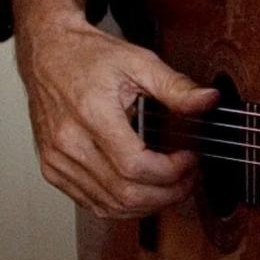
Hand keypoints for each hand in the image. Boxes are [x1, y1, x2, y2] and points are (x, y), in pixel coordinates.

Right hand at [12, 0, 217, 218]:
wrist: (49, 54)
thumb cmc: (91, 55)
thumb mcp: (140, 61)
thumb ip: (175, 85)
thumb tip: (209, 100)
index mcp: (92, 114)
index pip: (134, 164)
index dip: (169, 171)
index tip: (191, 158)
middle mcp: (69, 143)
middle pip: (122, 192)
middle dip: (166, 194)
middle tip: (190, 179)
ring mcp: (57, 160)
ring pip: (107, 205)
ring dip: (147, 204)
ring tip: (174, 186)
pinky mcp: (52, 169)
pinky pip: (89, 202)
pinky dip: (121, 204)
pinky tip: (143, 191)